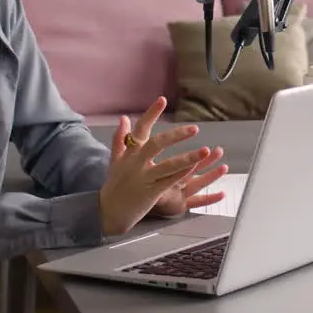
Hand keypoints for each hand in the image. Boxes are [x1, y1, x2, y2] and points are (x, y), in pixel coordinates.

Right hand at [98, 97, 217, 235]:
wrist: (107, 212)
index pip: (140, 129)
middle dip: (176, 135)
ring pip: (168, 165)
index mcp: (129, 153)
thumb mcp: (115, 161)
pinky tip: (195, 168)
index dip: (151, 114)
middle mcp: (136, 163)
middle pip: (157, 144)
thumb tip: (124, 118)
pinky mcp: (151, 193)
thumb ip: (120, 139)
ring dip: (188, 157)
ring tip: (206, 151)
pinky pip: (170, 182)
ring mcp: (144, 178)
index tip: (162, 99)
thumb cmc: (114, 185)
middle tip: (194, 129)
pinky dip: (182, 174)